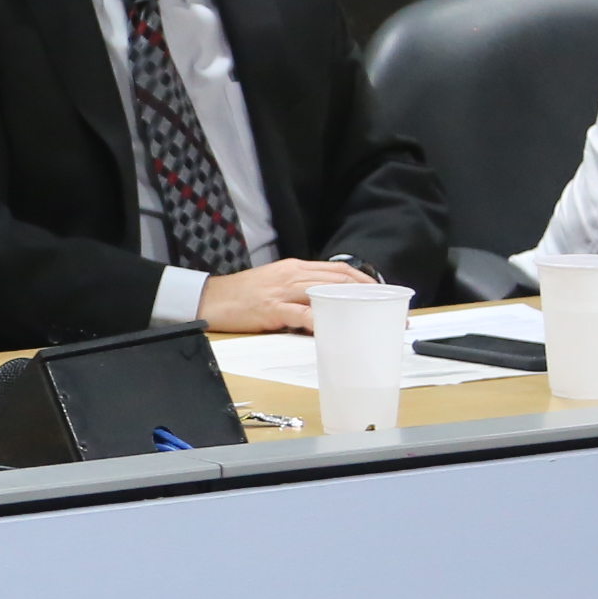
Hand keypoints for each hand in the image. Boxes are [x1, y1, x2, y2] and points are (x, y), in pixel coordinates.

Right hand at [197, 257, 376, 332]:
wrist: (210, 298)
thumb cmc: (242, 295)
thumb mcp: (275, 284)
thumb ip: (299, 290)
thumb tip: (324, 303)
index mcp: (294, 267)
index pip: (337, 270)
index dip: (363, 280)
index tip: (381, 292)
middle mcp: (292, 275)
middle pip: (338, 279)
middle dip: (366, 293)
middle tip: (387, 309)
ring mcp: (282, 291)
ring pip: (325, 293)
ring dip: (351, 306)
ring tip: (370, 319)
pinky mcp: (272, 309)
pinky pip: (301, 315)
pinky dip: (319, 322)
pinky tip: (333, 330)